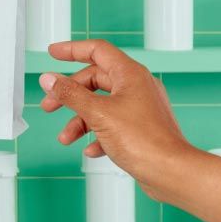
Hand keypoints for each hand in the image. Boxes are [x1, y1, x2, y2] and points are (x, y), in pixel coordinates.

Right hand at [38, 39, 197, 200]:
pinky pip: (113, 126)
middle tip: (50, 106)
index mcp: (130, 74)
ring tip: (66, 138)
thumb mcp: (98, 114)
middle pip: (96, 81)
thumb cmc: (144, 141)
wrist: (170, 171)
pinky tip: (92, 150)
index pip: (97, 51)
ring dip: (81, 121)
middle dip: (70, 95)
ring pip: (102, 106)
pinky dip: (99, 135)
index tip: (53, 53)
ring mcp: (141, 109)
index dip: (72, 50)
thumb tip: (50, 79)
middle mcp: (137, 87)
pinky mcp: (142, 130)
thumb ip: (71, 95)